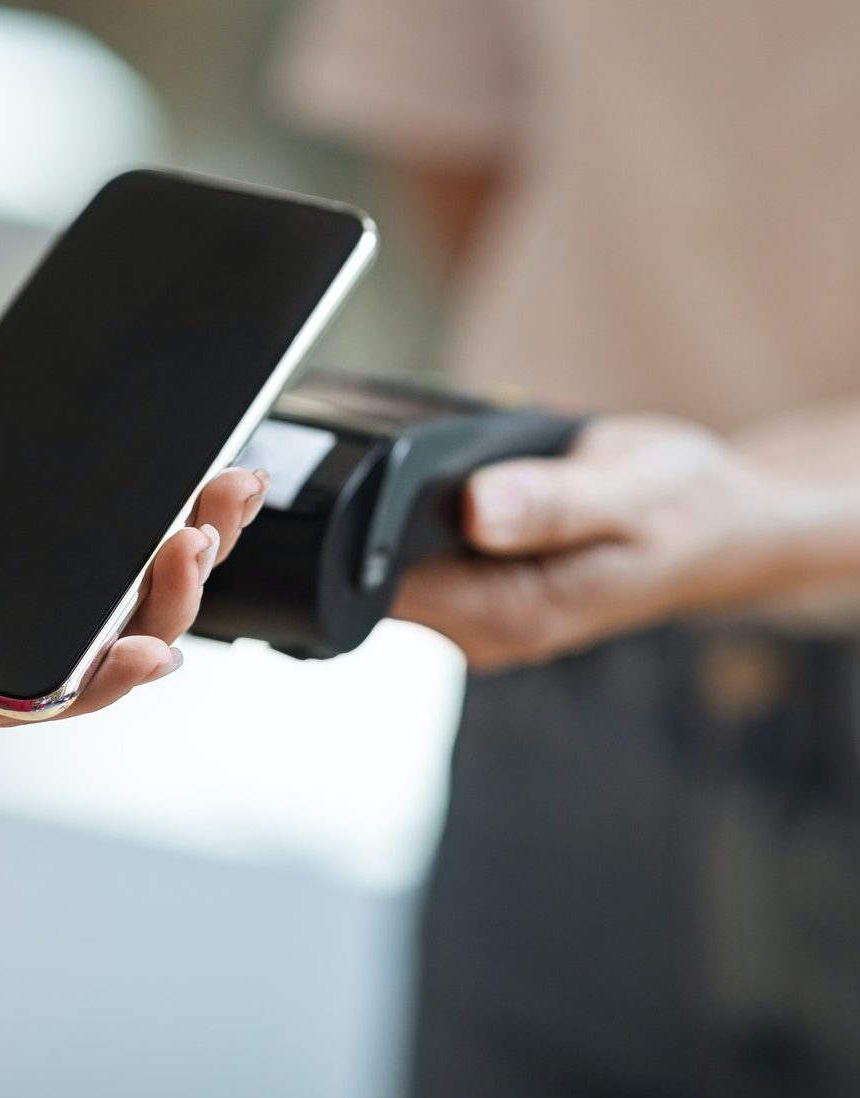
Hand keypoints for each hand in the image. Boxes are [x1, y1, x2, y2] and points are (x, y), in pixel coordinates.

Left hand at [392, 414, 797, 669]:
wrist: (719, 525)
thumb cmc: (688, 511)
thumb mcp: (633, 492)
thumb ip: (553, 504)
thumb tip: (477, 508)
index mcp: (520, 615)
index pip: (396, 586)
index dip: (378, 530)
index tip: (411, 481)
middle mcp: (491, 628)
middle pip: (385, 571)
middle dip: (401, 513)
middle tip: (476, 469)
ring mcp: (483, 613)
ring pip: (400, 558)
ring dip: (423, 510)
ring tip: (496, 478)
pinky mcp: (481, 591)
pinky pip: (425, 549)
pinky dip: (441, 513)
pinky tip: (492, 491)